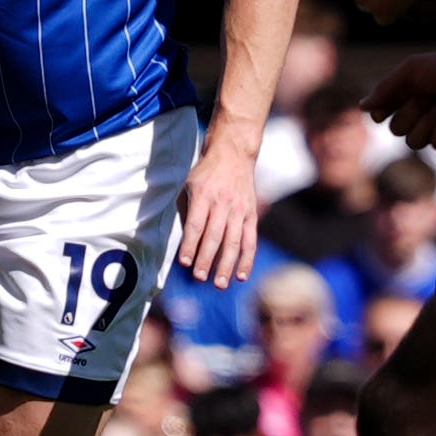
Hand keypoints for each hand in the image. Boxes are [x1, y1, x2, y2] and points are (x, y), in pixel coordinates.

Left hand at [173, 127, 263, 284]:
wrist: (233, 153)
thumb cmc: (205, 172)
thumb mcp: (189, 184)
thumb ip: (187, 210)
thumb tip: (184, 241)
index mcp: (204, 195)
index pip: (196, 225)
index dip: (190, 245)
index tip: (184, 262)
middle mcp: (223, 203)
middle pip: (215, 236)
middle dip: (207, 259)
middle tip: (200, 277)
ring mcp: (239, 209)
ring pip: (233, 241)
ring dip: (226, 264)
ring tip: (219, 283)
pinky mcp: (251, 214)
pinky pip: (250, 240)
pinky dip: (247, 259)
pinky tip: (241, 275)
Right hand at [364, 46, 435, 150]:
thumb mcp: (411, 70)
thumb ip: (386, 88)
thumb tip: (362, 107)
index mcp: (405, 96)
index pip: (381, 115)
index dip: (381, 114)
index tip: (387, 107)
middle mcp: (417, 113)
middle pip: (397, 130)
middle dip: (411, 114)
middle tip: (429, 97)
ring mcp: (434, 126)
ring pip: (414, 143)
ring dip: (427, 123)